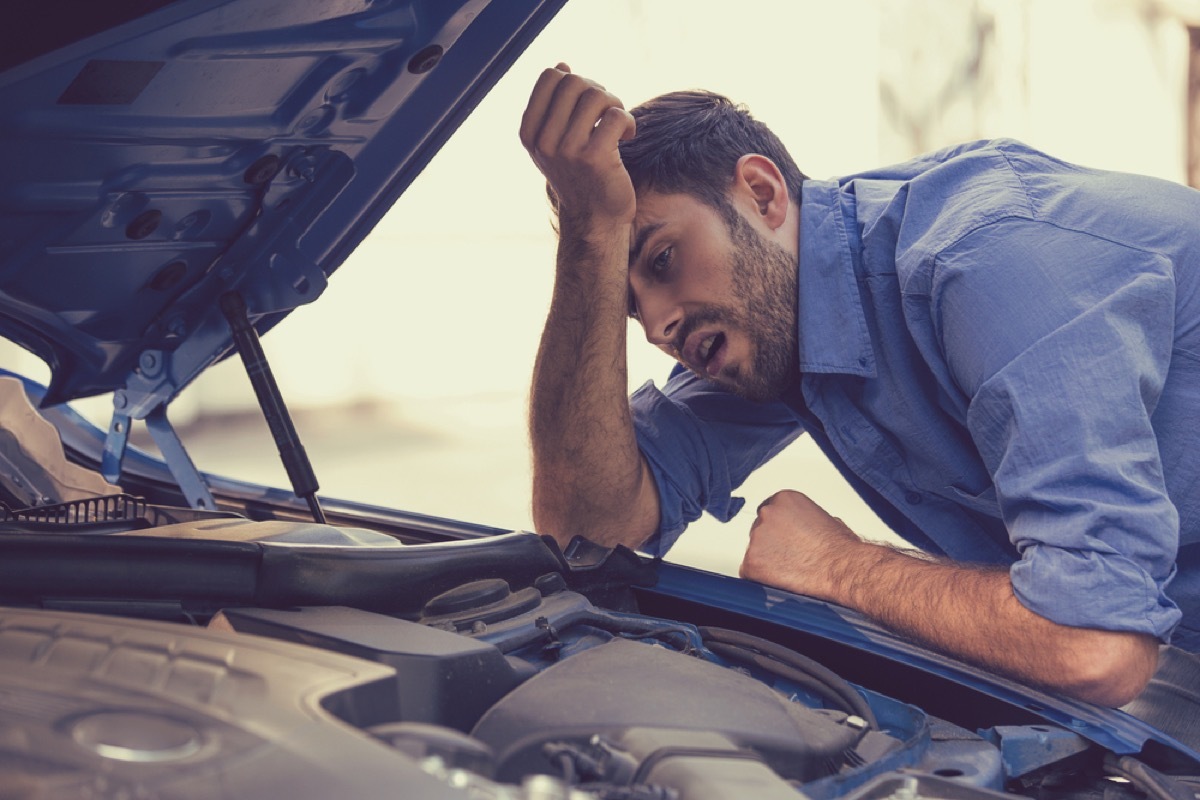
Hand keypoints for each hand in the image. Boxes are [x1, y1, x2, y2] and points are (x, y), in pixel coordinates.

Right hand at [519, 64, 636, 226]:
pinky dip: (628, 121)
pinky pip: (616, 116)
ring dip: (615, 104)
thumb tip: (561, 66)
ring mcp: (567, 150)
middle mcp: (543, 141)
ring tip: (618, 123)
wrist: (594, 218)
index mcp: (530, 132)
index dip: (574, 80)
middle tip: (607, 112)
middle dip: (597, 90)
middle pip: (574, 82)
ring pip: (596, 95)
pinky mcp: (594, 157)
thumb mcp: (557, 140)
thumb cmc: (580, 174)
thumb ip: (555, 105)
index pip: (549, 77)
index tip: (585, 103)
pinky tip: (627, 136)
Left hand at [739, 490, 864, 600]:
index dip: (778, 531)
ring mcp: (756, 538)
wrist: (841, 569)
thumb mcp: (825, 519)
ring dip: (767, 562)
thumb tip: (802, 528)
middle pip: (759, 532)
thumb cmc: (839, 548)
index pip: (769, 513)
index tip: (785, 542)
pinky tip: (783, 580)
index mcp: (783, 499)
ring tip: (792, 570)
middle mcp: (766, 514)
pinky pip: (750, 573)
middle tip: (791, 559)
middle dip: (771, 546)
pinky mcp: (751, 563)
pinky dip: (762, 579)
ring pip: (755, 553)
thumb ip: (804, 519)